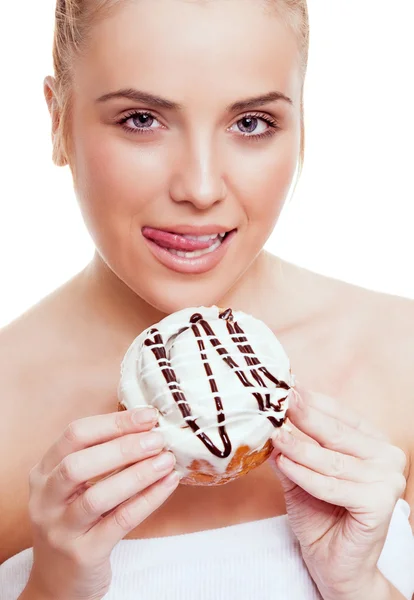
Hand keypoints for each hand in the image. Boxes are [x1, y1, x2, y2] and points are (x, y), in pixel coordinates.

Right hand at [25, 407, 178, 599]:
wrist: (59, 581)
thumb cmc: (76, 521)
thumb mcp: (75, 487)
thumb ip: (100, 457)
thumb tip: (148, 427)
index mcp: (44, 472)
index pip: (75, 435)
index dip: (113, 422)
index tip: (147, 416)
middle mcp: (45, 499)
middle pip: (79, 463)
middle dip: (123, 447)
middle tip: (158, 439)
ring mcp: (60, 529)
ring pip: (97, 496)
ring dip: (137, 474)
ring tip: (166, 460)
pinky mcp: (83, 554)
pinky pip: (119, 522)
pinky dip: (148, 500)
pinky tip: (167, 484)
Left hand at [271, 385, 406, 599]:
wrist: (335, 564)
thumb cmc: (320, 516)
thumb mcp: (299, 474)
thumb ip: (289, 449)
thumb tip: (268, 421)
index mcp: (372, 442)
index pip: (339, 414)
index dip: (310, 401)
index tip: (284, 387)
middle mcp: (386, 456)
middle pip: (336, 433)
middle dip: (302, 416)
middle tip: (278, 401)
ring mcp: (388, 480)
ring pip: (331, 460)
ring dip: (298, 447)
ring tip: (274, 435)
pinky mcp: (380, 504)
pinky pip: (332, 486)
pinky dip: (305, 475)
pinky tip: (284, 463)